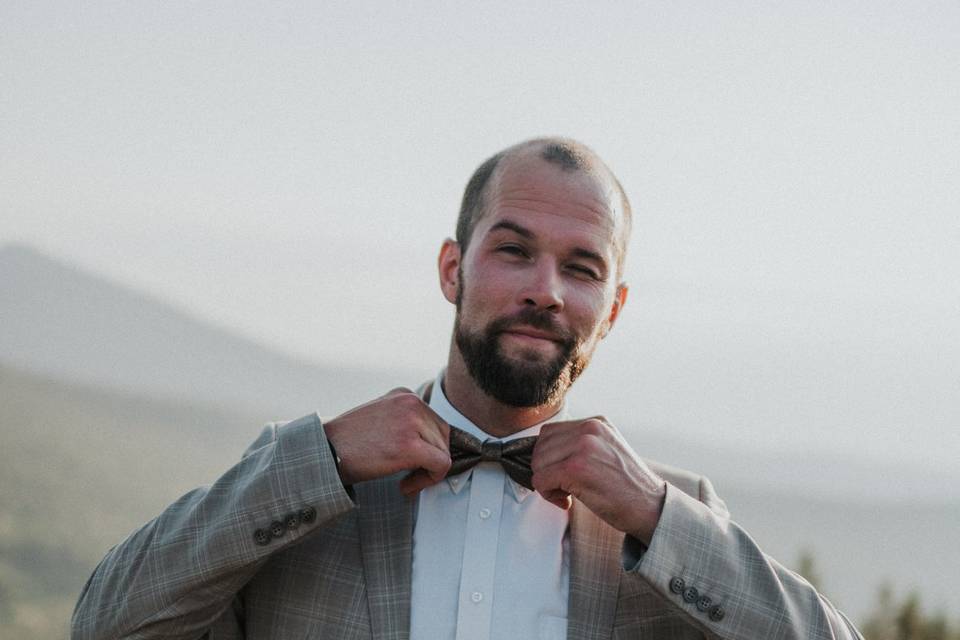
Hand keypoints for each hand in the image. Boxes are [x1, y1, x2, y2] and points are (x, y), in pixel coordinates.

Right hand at [323, 388, 450, 494]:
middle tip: (410, 476)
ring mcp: (411, 423)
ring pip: (443, 452)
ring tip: (405, 482)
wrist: (323, 452)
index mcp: (404, 395)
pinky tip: (405, 486)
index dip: (428, 447)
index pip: (434, 422)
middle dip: (432, 460)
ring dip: (428, 473)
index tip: (412, 464)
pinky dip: (428, 480)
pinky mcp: (410, 446)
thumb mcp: (380, 418)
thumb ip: (404, 423)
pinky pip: (440, 465)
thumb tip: (430, 445)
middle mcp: (411, 403)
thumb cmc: (347, 442)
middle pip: (443, 436)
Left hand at [531, 417, 666, 544]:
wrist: (651, 507)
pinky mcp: (575, 468)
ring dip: (547, 483)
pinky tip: (566, 501)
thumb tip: (546, 453)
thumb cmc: (629, 487)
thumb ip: (580, 445)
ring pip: (538, 463)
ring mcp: (582, 446)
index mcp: (596, 423)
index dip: (550, 457)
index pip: (551, 432)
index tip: (561, 474)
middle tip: (563, 487)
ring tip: (567, 493)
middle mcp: (589, 429)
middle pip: (540, 446)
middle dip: (546, 470)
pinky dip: (548, 494)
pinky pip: (541, 479)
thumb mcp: (607, 451)